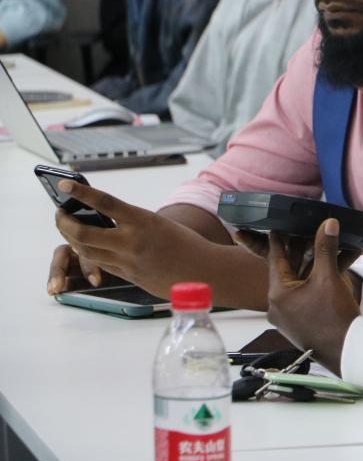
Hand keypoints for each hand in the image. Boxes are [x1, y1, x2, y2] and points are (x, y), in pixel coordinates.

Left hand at [48, 180, 217, 297]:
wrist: (205, 272)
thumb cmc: (187, 244)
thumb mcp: (160, 224)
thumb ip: (133, 223)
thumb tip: (104, 221)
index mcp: (143, 221)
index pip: (104, 203)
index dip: (81, 192)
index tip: (64, 184)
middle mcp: (132, 241)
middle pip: (83, 233)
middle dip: (64, 223)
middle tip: (60, 213)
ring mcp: (128, 262)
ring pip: (86, 251)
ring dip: (71, 239)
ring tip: (68, 229)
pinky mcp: (128, 276)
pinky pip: (100, 264)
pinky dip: (89, 253)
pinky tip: (86, 246)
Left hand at [250, 219, 359, 374]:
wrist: (347, 349)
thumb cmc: (334, 317)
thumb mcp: (329, 277)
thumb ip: (325, 248)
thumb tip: (328, 224)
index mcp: (278, 295)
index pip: (275, 260)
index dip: (279, 241)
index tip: (277, 227)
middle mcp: (277, 308)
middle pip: (285, 273)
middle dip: (295, 255)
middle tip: (299, 235)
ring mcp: (287, 319)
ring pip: (294, 286)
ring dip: (304, 270)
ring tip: (313, 253)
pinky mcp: (298, 326)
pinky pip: (300, 299)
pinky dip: (309, 286)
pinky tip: (320, 277)